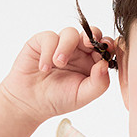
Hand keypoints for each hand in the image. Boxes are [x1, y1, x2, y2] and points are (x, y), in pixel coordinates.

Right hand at [0, 27, 114, 122]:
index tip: (106, 49)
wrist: (30, 103)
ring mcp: (60, 45)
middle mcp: (78, 51)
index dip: (107, 45)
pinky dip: (48, 51)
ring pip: (70, 33)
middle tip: (88, 44)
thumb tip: (105, 64)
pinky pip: (50, 37)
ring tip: (59, 64)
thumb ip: (99, 82)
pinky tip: (44, 68)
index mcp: (91, 62)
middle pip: (90, 34)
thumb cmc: (58, 99)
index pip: (104, 47)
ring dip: (66, 47)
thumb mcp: (83, 95)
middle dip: (92, 36)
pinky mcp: (42, 42)